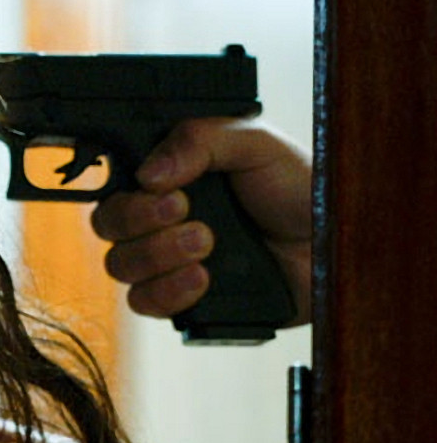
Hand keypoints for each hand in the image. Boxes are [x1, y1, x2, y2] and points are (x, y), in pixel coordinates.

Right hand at [90, 117, 311, 326]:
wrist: (335, 245)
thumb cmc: (302, 190)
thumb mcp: (256, 144)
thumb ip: (200, 140)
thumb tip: (148, 173)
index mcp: (172, 178)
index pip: (116, 182)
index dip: (124, 187)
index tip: (158, 185)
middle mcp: (161, 220)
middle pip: (108, 224)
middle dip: (138, 219)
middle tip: (183, 210)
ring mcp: (169, 262)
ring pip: (120, 265)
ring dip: (156, 254)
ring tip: (205, 244)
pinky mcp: (183, 299)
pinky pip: (144, 302)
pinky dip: (166, 291)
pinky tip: (201, 278)